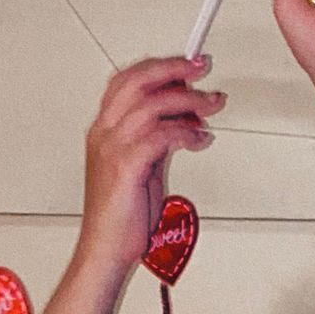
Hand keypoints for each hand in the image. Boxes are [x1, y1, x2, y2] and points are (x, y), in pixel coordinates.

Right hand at [76, 56, 225, 272]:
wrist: (105, 249)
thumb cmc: (123, 213)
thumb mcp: (143, 164)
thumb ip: (159, 136)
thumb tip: (186, 115)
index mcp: (104, 129)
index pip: (127, 80)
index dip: (159, 65)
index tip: (188, 63)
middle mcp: (104, 133)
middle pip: (138, 81)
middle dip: (174, 69)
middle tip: (202, 68)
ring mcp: (112, 149)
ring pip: (152, 105)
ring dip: (188, 101)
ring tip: (210, 107)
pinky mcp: (126, 168)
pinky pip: (160, 136)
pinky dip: (186, 132)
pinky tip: (200, 139)